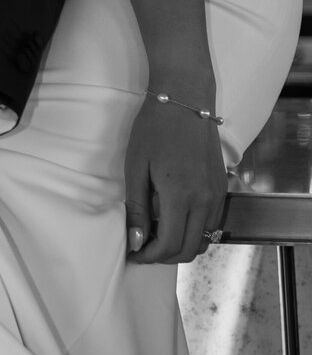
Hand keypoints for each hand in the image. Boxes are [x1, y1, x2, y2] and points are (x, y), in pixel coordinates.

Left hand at [124, 95, 226, 263]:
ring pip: (203, 240)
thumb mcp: (136, 167)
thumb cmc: (154, 129)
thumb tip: (136, 241)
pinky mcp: (222, 187)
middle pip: (188, 250)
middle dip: (163, 256)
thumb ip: (137, 208)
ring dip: (180, 245)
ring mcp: (217, 195)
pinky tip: (174, 219)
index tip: (133, 253)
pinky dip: (194, 231)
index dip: (148, 256)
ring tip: (156, 235)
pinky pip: (211, 223)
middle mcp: (205, 200)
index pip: (168, 245)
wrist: (185, 99)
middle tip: (142, 248)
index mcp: (180, 196)